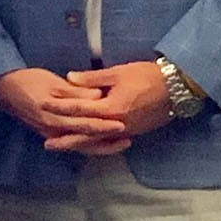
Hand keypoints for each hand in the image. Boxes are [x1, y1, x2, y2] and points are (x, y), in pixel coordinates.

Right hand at [0, 66, 128, 155]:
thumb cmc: (29, 82)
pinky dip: (90, 145)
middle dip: (108, 141)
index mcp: (55, 116)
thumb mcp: (53, 83)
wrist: (5, 90)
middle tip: (128, 139)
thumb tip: (98, 96)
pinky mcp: (52, 134)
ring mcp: (52, 135)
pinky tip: (102, 142)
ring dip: (101, 146)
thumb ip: (76, 92)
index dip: (104, 124)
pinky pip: (74, 144)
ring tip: (121, 144)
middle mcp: (54, 130)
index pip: (85, 123)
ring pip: (81, 146)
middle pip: (86, 140)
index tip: (122, 124)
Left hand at [40, 62, 174, 152]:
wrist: (176, 87)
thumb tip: (69, 78)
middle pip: (86, 135)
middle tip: (47, 143)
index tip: (43, 105)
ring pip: (97, 141)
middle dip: (65, 139)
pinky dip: (96, 144)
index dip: (60, 107)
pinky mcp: (133, 132)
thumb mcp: (118, 73)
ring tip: (63, 147)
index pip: (79, 109)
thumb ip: (92, 79)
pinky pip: (109, 142)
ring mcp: (126, 131)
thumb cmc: (147, 76)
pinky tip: (88, 144)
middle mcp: (116, 124)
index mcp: (111, 108)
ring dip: (79, 144)